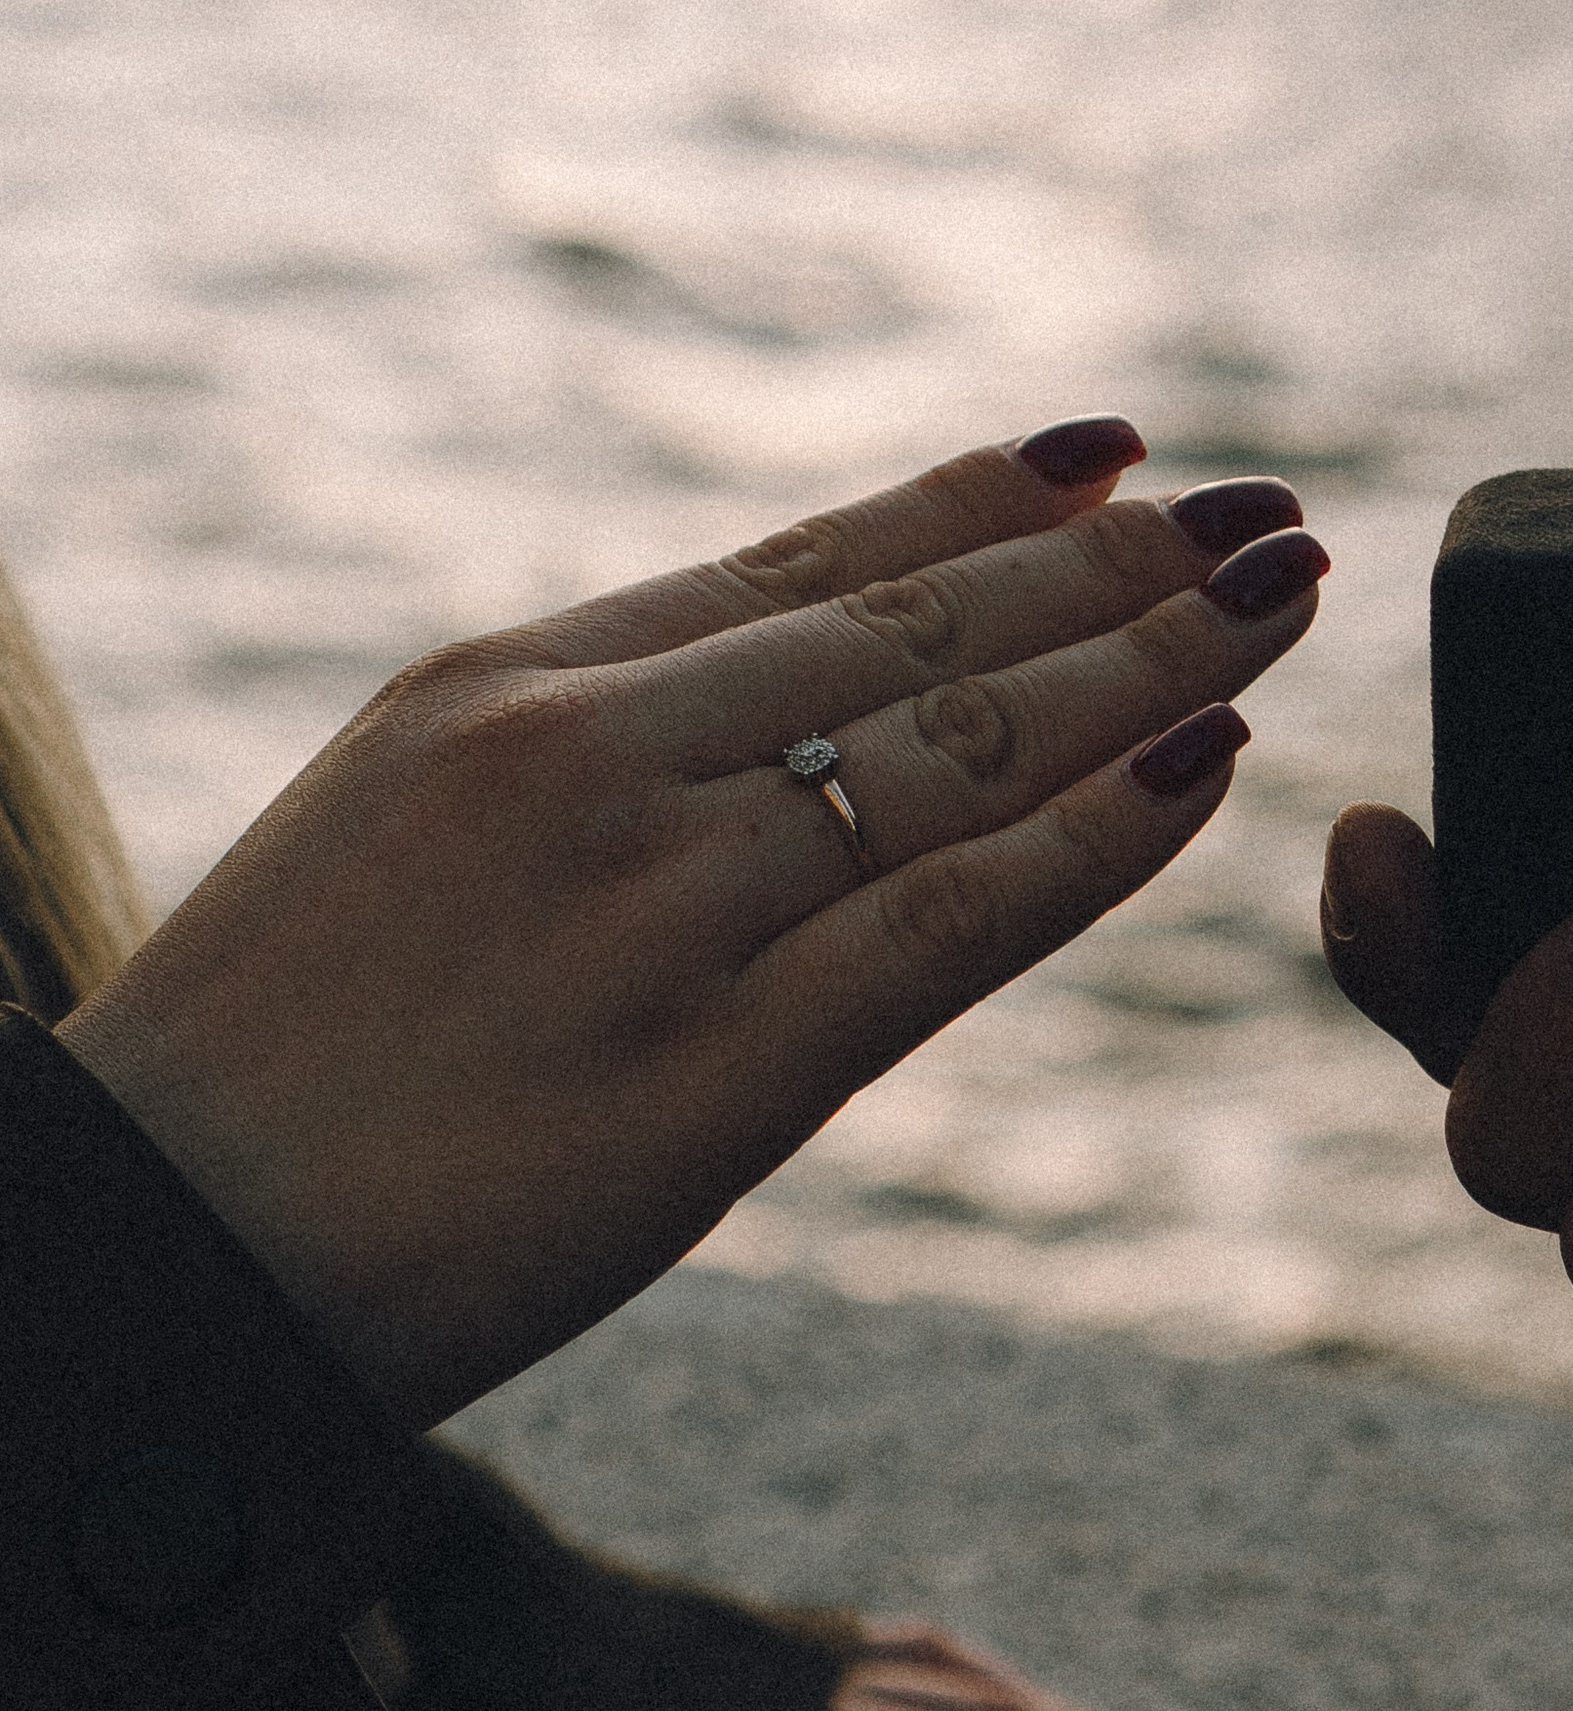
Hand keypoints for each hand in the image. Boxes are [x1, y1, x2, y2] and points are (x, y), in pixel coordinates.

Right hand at [62, 423, 1326, 1429]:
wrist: (156, 1259)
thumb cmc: (273, 1053)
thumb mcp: (401, 811)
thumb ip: (588, 741)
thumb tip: (781, 696)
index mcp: (508, 683)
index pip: (802, 560)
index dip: (981, 500)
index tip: (1118, 451)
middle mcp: (591, 759)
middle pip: (913, 630)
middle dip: (1113, 565)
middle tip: (1264, 513)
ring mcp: (657, 909)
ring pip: (962, 750)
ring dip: (1148, 665)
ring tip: (1277, 601)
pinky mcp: (714, 1075)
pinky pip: (953, 924)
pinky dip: (1097, 837)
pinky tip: (1208, 767)